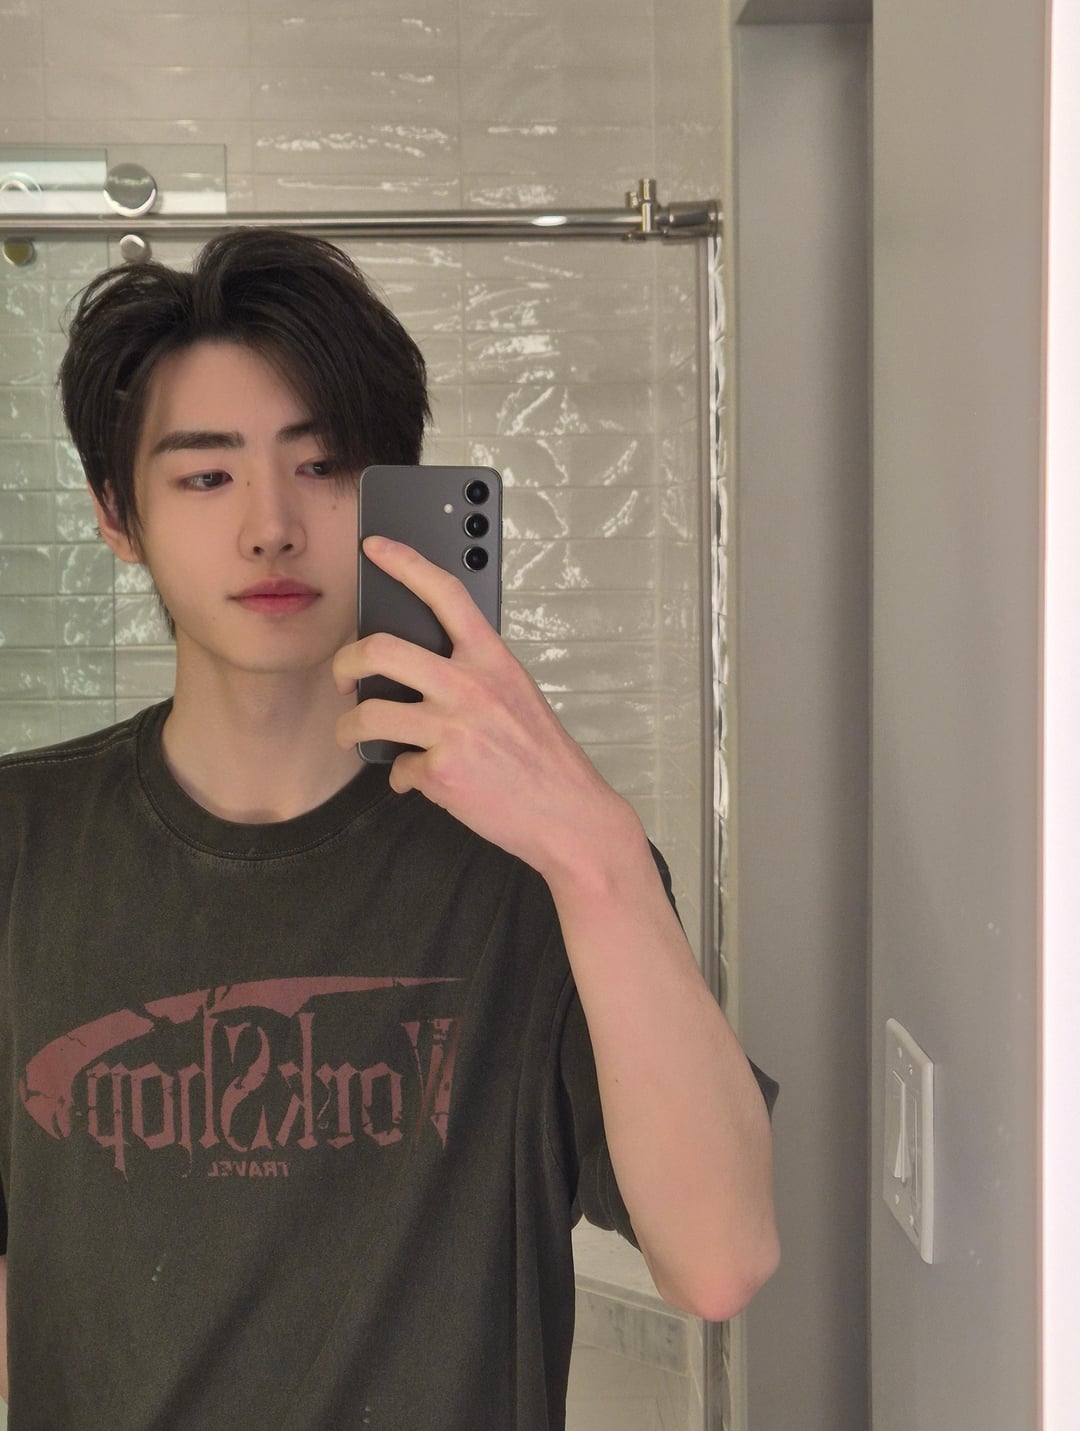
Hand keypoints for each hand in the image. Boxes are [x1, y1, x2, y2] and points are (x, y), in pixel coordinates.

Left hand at [333, 537, 634, 882]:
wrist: (569, 814)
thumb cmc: (544, 757)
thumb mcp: (516, 695)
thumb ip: (473, 675)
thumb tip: (420, 674)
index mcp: (492, 659)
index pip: (445, 593)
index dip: (405, 563)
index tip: (377, 548)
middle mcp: (470, 687)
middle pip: (381, 650)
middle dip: (345, 663)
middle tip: (343, 677)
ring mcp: (454, 728)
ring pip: (370, 715)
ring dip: (348, 728)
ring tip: (350, 735)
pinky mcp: (442, 771)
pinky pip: (398, 768)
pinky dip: (403, 778)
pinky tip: (418, 780)